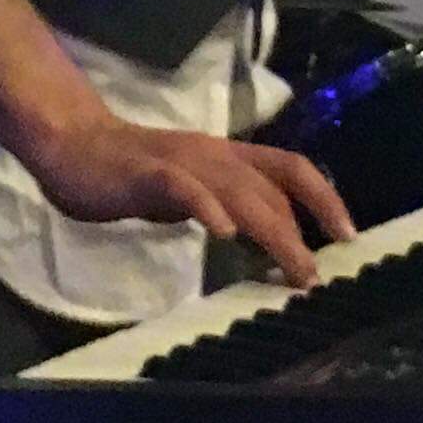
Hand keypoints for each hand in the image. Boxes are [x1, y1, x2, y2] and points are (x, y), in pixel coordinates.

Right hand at [28, 116, 354, 288]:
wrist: (74, 145)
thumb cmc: (134, 173)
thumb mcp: (193, 190)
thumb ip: (226, 207)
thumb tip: (267, 241)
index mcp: (227, 156)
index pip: (290, 168)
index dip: (323, 197)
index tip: (347, 235)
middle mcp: (214, 154)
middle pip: (270, 188)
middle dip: (300, 233)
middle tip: (315, 278)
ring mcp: (183, 162)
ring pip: (237, 191)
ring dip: (271, 230)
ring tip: (293, 267)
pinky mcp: (148, 173)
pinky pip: (184, 188)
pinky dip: (207, 208)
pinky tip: (224, 234)